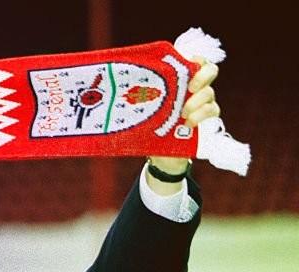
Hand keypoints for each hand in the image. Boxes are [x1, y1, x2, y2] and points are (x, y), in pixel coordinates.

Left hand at [146, 58, 218, 185]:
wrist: (159, 156)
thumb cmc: (148, 127)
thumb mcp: (140, 109)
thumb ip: (137, 93)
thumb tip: (115, 77)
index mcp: (178, 81)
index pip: (195, 61)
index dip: (197, 59)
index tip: (188, 64)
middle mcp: (192, 89)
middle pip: (210, 71)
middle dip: (202, 76)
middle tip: (190, 86)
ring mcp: (200, 104)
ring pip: (209, 93)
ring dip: (197, 100)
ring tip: (183, 113)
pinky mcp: (205, 120)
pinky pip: (213, 110)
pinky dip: (201, 115)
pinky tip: (188, 123)